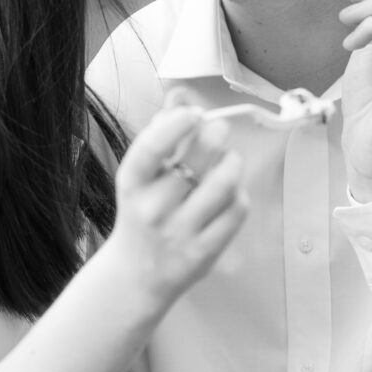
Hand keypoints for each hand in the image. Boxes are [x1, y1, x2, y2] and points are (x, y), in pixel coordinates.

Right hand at [107, 106, 247, 313]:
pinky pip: (236, 212)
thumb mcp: (140, 176)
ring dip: (232, 163)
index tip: (194, 112)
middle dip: (215, 136)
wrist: (136, 275)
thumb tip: (180, 97)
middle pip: (196, 161)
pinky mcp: (204, 252)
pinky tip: (230, 191)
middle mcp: (152, 209)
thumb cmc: (141, 213)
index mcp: (131, 184)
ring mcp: (179, 233)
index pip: (152, 148)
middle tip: (219, 129)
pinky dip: (239, 194)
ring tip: (228, 159)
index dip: (177, 124)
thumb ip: (159, 136)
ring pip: (223, 185)